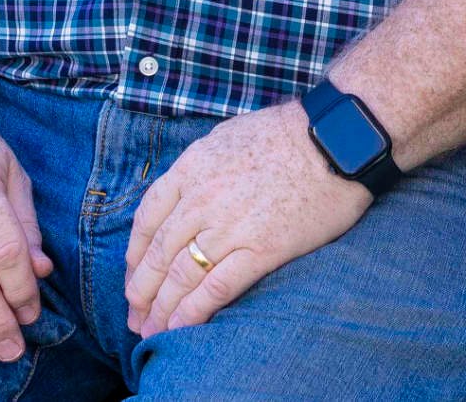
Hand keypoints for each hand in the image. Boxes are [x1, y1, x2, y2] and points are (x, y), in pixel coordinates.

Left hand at [124, 98, 371, 336]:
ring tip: (152, 332)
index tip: (132, 274)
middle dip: (143, 290)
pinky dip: (194, 312)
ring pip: (182, 275)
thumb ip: (199, 167)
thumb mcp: (226, 136)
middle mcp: (202, 198)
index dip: (135, 253)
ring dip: (162, 309)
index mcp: (192, 167)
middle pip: (160, 253)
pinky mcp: (260, 250)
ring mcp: (229, 226)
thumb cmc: (285, 133)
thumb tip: (184, 192)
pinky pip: (217, 287)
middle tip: (134, 316)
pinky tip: (181, 328)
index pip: (148, 217)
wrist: (333, 141)